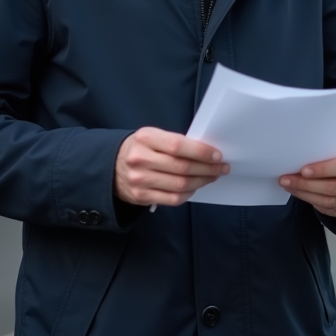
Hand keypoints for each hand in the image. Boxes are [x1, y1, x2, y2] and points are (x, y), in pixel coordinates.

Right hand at [114, 127, 228, 206]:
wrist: (113, 166)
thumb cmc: (142, 149)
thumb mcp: (153, 137)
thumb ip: (175, 143)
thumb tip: (207, 153)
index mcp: (145, 138)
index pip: (178, 146)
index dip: (200, 152)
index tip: (217, 155)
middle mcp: (140, 159)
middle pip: (181, 167)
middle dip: (207, 168)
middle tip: (221, 168)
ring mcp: (139, 179)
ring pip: (179, 184)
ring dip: (201, 181)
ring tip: (212, 177)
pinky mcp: (141, 196)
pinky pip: (173, 198)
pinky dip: (188, 193)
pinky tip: (195, 187)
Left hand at [279, 146, 335, 219]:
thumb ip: (326, 154)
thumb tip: (297, 159)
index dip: (322, 170)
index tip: (303, 170)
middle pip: (334, 187)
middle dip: (306, 184)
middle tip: (286, 180)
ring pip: (329, 201)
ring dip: (305, 195)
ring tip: (289, 187)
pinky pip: (329, 210)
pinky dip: (313, 203)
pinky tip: (301, 194)